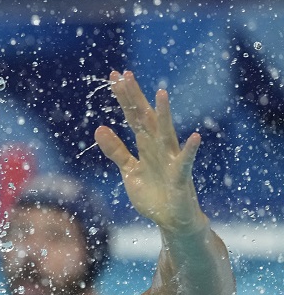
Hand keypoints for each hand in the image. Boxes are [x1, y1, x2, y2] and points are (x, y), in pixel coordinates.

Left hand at [95, 70, 207, 233]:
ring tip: (161, 93)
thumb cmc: (153, 193)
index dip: (123, 98)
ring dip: (164, 115)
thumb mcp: (129, 170)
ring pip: (165, 134)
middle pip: (145, 119)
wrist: (172, 219)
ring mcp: (171, 161)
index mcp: (146, 145)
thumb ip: (116, 150)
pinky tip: (195, 137)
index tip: (113, 77)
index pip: (132, 116)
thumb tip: (99, 128)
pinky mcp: (181, 177)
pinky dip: (190, 150)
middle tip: (125, 75)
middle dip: (135, 98)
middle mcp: (159, 148)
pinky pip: (186, 162)